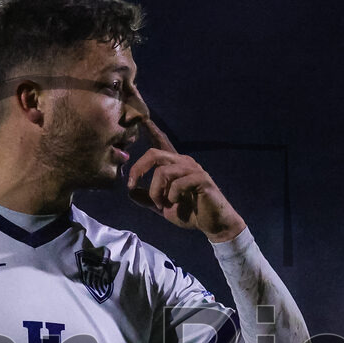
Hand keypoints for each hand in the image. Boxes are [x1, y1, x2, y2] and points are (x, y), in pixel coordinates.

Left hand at [126, 118, 246, 241]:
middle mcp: (183, 162)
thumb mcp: (163, 206)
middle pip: (154, 154)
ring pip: (163, 172)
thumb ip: (147, 199)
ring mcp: (193, 169)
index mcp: (174, 165)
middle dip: (138, 169)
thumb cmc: (190, 213)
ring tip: (161, 205)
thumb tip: (130, 192)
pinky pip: (177, 184)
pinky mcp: (202, 179)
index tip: (140, 118)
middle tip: (131, 185)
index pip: (161, 143)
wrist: (212, 224)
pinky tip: (176, 203)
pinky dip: (171, 196)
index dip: (150, 130)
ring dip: (156, 192)